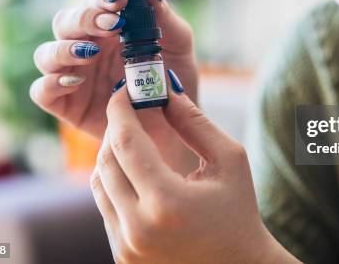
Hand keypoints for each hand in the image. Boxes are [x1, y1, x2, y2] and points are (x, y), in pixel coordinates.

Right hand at [30, 0, 197, 171]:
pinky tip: (75, 81)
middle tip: (111, 25)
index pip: (96, 3)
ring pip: (46, 53)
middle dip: (84, 19)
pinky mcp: (65, 104)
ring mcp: (73, 75)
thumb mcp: (178, 47)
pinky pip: (41, 91)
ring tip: (91, 54)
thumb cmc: (174, 81)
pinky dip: (51, 83)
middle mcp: (86, 47)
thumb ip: (165, 17)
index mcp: (109, 28)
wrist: (176, 128)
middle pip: (65, 22)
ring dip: (64, 49)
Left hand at [90, 74, 299, 263]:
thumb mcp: (229, 160)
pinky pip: (105, 207)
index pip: (126, 143)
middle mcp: (137, 228)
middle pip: (106, 161)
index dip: (120, 110)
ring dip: (112, 155)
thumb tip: (164, 91)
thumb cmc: (239, 211)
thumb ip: (195, 122)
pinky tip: (138, 173)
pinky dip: (116, 183)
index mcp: (166, 202)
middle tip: (130, 110)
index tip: (123, 91)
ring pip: (99, 184)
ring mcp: (126, 247)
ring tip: (136, 140)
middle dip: (116, 129)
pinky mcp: (122, 256)